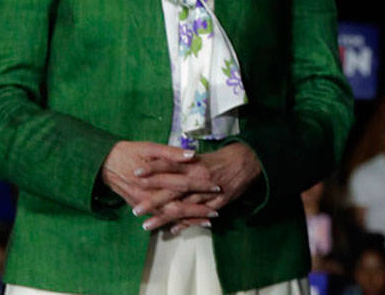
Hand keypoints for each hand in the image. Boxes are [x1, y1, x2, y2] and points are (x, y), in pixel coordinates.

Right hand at [100, 141, 220, 231]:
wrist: (104, 164)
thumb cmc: (129, 152)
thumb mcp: (150, 147)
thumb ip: (171, 153)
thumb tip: (192, 155)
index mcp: (154, 178)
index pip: (183, 184)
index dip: (201, 186)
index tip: (217, 188)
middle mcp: (149, 195)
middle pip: (177, 206)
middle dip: (198, 210)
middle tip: (216, 211)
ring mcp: (143, 204)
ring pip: (169, 216)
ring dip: (188, 219)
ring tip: (206, 221)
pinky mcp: (139, 207)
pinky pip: (159, 218)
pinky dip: (173, 222)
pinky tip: (185, 224)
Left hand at [143, 142, 262, 233]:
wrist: (248, 160)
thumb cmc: (221, 158)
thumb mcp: (202, 155)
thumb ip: (183, 161)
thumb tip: (161, 164)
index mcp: (195, 163)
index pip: (170, 165)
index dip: (153, 169)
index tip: (135, 173)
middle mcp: (200, 178)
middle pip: (173, 190)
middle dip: (153, 200)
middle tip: (135, 209)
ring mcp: (209, 192)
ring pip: (185, 206)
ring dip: (165, 217)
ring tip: (147, 225)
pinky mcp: (219, 201)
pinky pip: (201, 214)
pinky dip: (187, 222)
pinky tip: (173, 229)